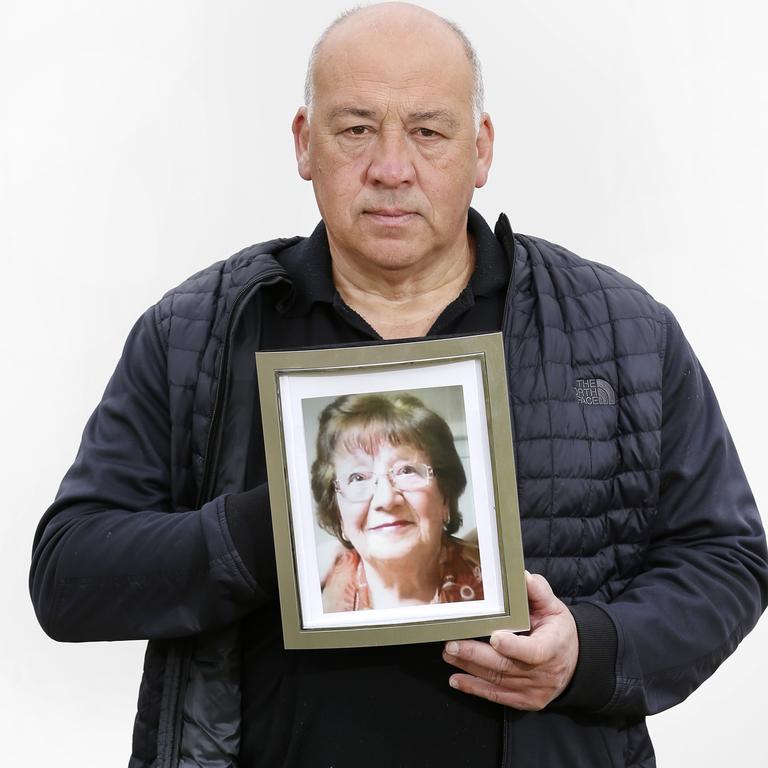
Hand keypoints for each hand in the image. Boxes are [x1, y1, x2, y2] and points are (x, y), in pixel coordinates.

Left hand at [442, 571, 577, 709]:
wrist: (574, 664)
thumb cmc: (558, 631)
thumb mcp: (554, 608)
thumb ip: (538, 592)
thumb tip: (521, 576)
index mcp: (552, 647)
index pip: (533, 651)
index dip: (513, 647)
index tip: (494, 637)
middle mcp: (542, 673)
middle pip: (506, 666)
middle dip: (476, 655)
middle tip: (452, 644)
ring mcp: (532, 690)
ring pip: (497, 680)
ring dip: (469, 668)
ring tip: (448, 654)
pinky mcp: (523, 701)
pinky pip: (496, 696)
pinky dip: (474, 688)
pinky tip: (456, 680)